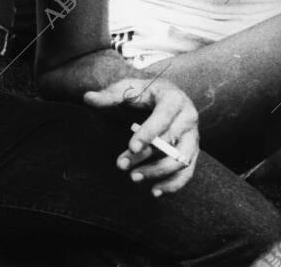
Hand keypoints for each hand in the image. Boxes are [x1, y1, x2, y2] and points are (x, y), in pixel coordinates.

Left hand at [84, 77, 198, 195]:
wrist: (160, 97)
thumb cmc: (143, 92)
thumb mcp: (127, 88)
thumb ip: (109, 95)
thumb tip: (88, 98)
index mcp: (174, 98)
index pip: (164, 117)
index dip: (149, 133)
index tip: (132, 147)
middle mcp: (188, 117)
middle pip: (170, 141)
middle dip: (145, 155)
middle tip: (121, 165)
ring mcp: (193, 136)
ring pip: (180, 160)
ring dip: (158, 172)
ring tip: (133, 177)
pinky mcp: (191, 151)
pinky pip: (187, 172)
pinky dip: (173, 184)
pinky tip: (154, 191)